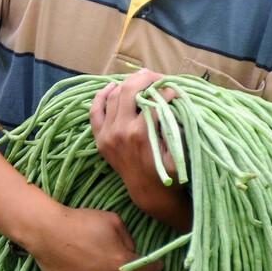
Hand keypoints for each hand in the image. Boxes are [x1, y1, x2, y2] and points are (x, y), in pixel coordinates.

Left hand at [91, 70, 188, 227]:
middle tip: (156, 77)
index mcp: (140, 133)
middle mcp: (119, 130)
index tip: (174, 89)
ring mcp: (106, 134)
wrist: (149, 193)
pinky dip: (101, 96)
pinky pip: (95, 111)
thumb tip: (171, 96)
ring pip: (112, 97)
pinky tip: (111, 87)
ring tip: (140, 79)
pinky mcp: (99, 138)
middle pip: (128, 91)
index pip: (152, 100)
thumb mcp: (177, 149)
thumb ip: (173, 123)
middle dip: (143, 80)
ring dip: (126, 84)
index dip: (165, 91)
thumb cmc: (169, 173)